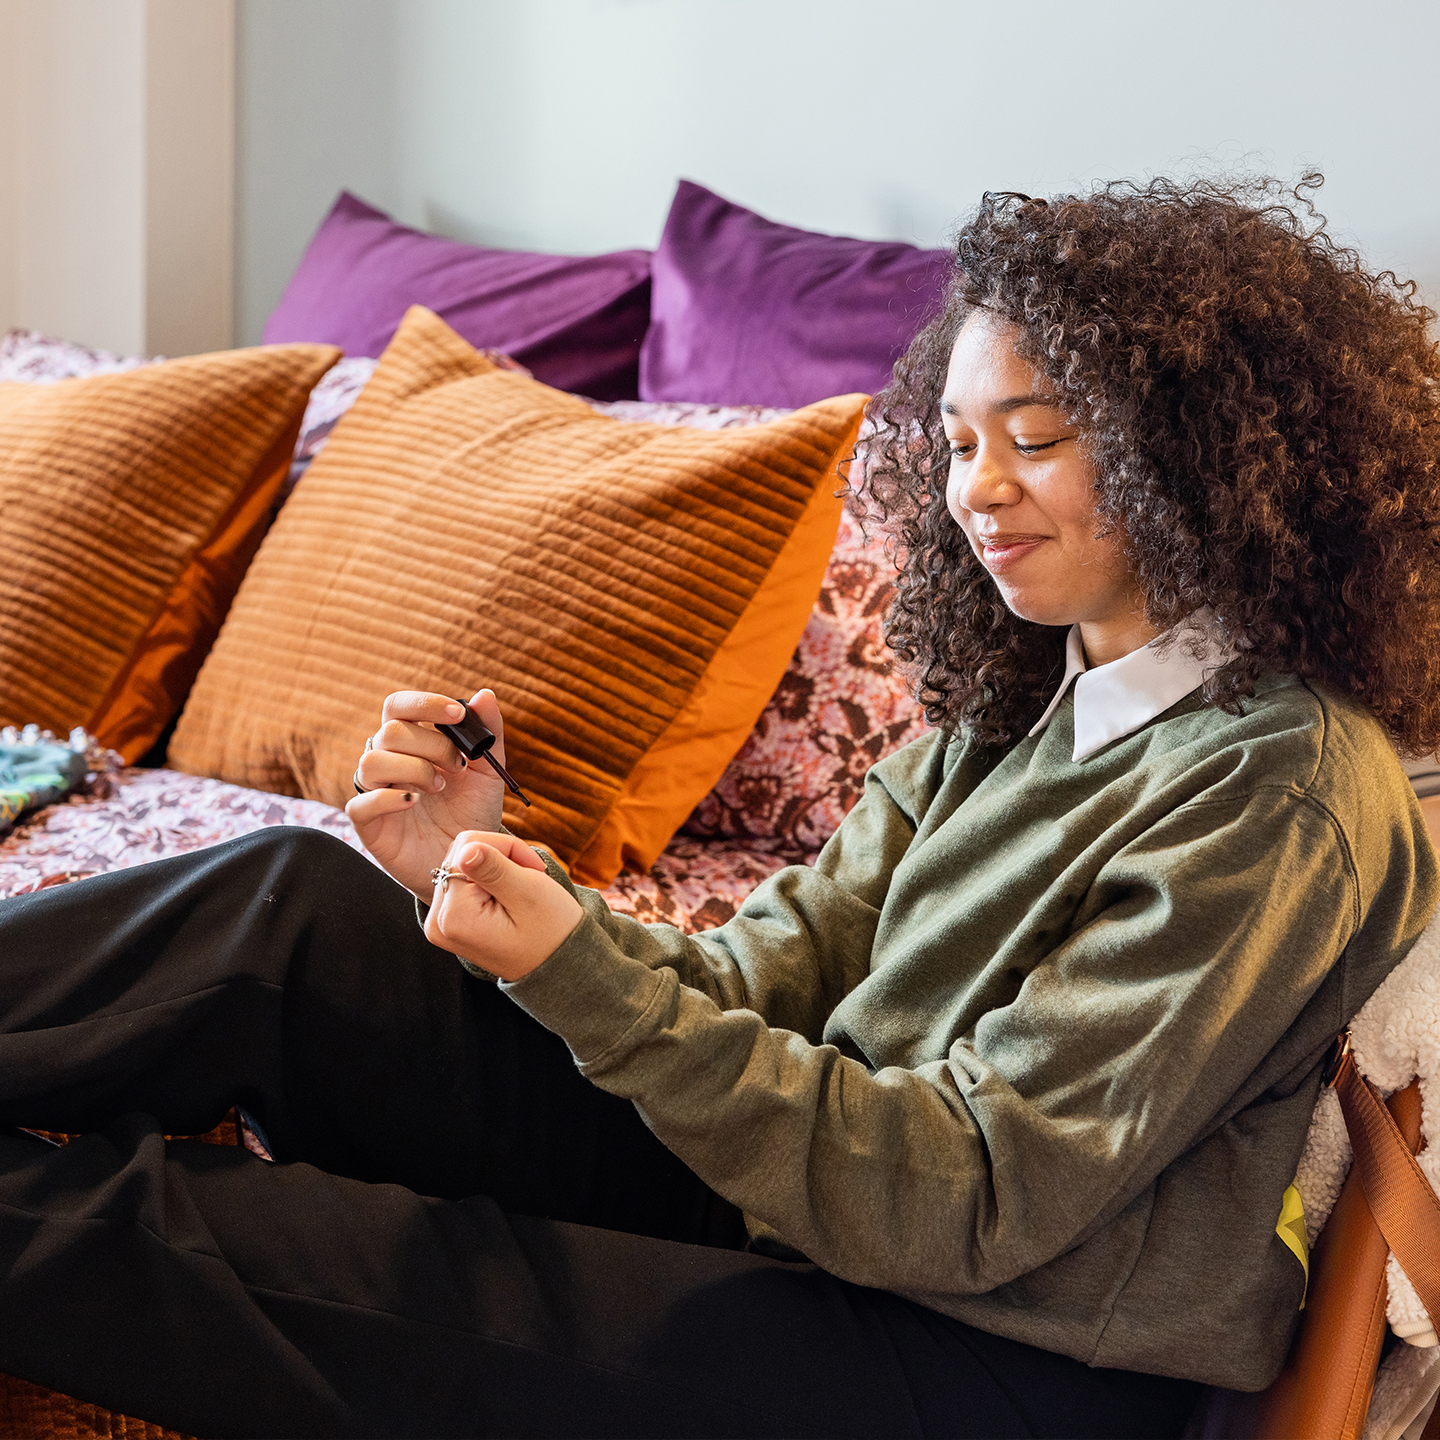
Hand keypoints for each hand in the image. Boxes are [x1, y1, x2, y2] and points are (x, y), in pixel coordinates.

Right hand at [345, 689, 508, 898]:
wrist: (469, 858)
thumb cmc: (473, 810)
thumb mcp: (489, 771)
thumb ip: (489, 733)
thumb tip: (485, 695)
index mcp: (412, 742)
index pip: (399, 706)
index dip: (424, 703)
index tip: (457, 713)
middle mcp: (388, 761)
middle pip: (390, 732)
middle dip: (431, 745)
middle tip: (459, 767)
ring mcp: (375, 791)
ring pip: (371, 762)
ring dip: (413, 770)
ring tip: (440, 787)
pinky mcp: (369, 824)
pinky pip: (360, 803)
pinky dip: (389, 799)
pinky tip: (414, 802)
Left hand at [425, 831, 582, 981]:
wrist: (558, 964)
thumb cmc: (551, 931)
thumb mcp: (527, 893)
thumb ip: (494, 868)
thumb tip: (465, 848)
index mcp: (453, 916)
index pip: (468, 849)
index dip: (505, 848)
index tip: (533, 867)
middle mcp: (437, 920)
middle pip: (460, 855)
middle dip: (498, 857)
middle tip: (529, 875)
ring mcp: (440, 922)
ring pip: (463, 864)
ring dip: (496, 867)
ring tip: (521, 887)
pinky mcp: (449, 920)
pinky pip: (464, 880)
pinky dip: (489, 879)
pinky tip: (509, 894)